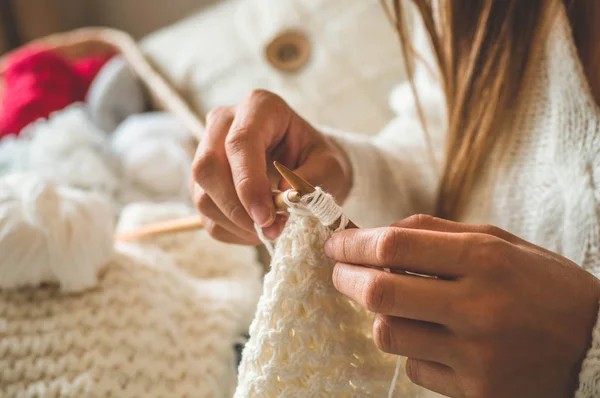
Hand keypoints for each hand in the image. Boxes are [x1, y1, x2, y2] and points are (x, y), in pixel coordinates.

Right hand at [191, 89, 351, 243]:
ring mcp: (207, 150)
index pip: (240, 143)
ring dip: (235, 223)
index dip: (248, 183)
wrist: (307, 164)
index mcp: (259, 107)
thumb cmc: (318, 159)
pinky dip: (231, 230)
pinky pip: (205, 213)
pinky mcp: (202, 180)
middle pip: (208, 166)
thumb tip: (283, 197)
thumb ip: (313, 179)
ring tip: (269, 230)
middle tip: (269, 230)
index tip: (266, 217)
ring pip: (202, 194)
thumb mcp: (331, 166)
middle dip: (237, 207)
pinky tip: (256, 229)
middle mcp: (225, 122)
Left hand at [324, 215, 599, 397]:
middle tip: (339, 272)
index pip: (394, 245)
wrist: (597, 348)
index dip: (353, 243)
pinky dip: (414, 351)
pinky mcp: (477, 392)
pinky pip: (415, 369)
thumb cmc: (543, 286)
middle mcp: (478, 307)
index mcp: (485, 259)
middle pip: (380, 292)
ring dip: (379, 317)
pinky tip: (436, 342)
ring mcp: (477, 355)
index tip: (336, 244)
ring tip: (393, 306)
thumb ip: (437, 233)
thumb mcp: (501, 243)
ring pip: (389, 335)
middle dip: (346, 279)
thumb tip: (376, 234)